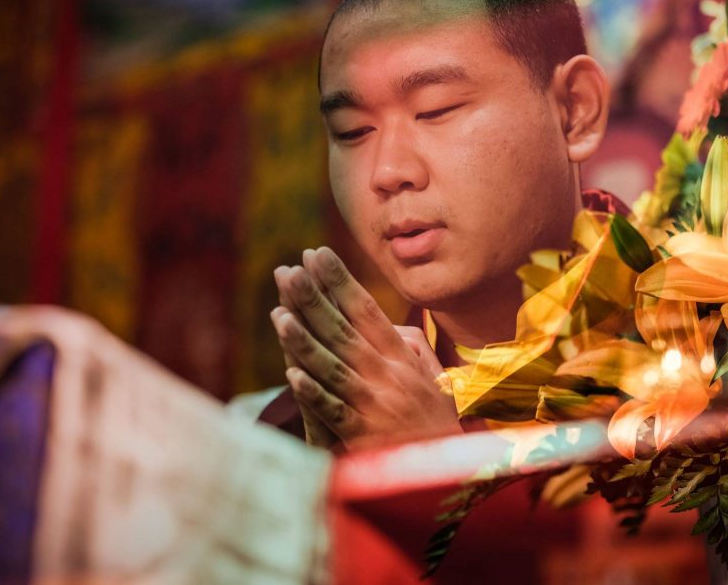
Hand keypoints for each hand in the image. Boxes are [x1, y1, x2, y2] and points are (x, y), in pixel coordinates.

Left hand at [270, 246, 461, 449]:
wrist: (448, 474)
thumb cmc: (434, 421)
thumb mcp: (433, 375)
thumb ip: (410, 345)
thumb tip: (386, 320)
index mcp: (401, 358)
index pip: (366, 310)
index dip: (340, 281)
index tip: (316, 254)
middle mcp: (388, 375)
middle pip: (344, 331)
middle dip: (315, 299)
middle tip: (289, 270)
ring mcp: (375, 405)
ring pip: (334, 366)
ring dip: (305, 340)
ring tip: (279, 314)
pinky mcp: (362, 436)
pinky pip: (334, 411)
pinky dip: (314, 393)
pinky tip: (292, 374)